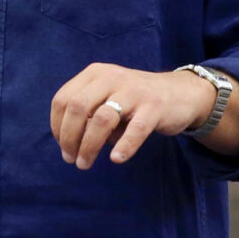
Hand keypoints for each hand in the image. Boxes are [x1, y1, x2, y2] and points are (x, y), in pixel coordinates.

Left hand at [49, 63, 220, 169]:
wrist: (181, 93)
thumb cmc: (135, 101)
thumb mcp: (107, 98)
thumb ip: (89, 114)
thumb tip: (70, 143)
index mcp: (95, 74)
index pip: (63, 99)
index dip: (57, 126)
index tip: (62, 145)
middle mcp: (112, 77)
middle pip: (78, 108)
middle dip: (69, 138)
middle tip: (70, 158)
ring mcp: (134, 91)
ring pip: (102, 119)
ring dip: (89, 146)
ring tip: (85, 164)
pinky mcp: (154, 106)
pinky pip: (136, 129)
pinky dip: (124, 146)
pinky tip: (116, 159)